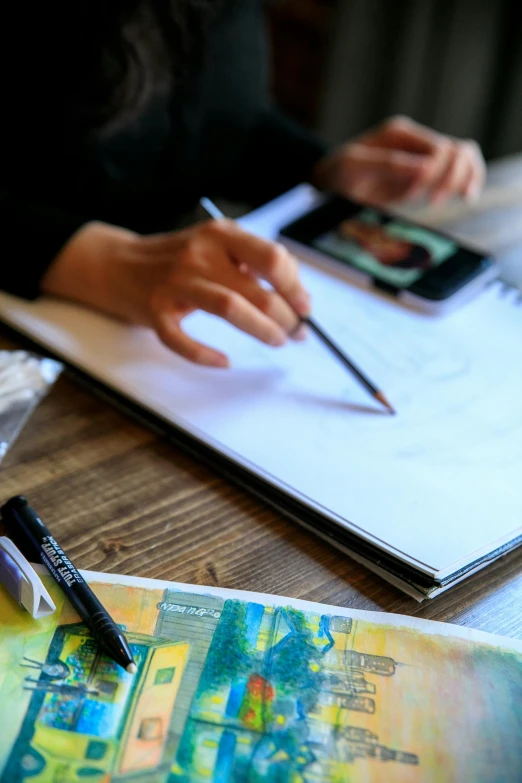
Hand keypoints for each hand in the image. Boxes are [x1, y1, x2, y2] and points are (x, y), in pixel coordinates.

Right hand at [42, 220, 310, 366]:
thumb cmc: (178, 259)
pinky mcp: (154, 310)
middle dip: (286, 317)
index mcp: (220, 234)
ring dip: (261, 330)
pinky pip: (181, 340)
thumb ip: (255, 265)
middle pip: (256, 289)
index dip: (295, 287)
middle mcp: (198, 253)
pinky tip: (223, 361)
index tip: (305, 307)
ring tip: (277, 341)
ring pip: (229, 308)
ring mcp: (174, 282)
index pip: (272, 258)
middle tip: (297, 333)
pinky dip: (204, 355)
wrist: (118, 264)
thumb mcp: (217, 246)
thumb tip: (299, 298)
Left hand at [313, 115, 485, 206]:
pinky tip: (465, 197)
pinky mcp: (423, 175)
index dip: (435, 174)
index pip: (440, 149)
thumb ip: (387, 164)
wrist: (328, 183)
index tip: (414, 196)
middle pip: (458, 151)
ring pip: (464, 157)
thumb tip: (425, 168)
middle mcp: (415, 142)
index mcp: (400, 134)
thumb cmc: (337, 173)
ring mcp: (421, 157)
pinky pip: (457, 172)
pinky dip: (466, 181)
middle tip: (434, 202)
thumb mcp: (354, 167)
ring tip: (463, 199)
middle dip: (452, 178)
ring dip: (465, 178)